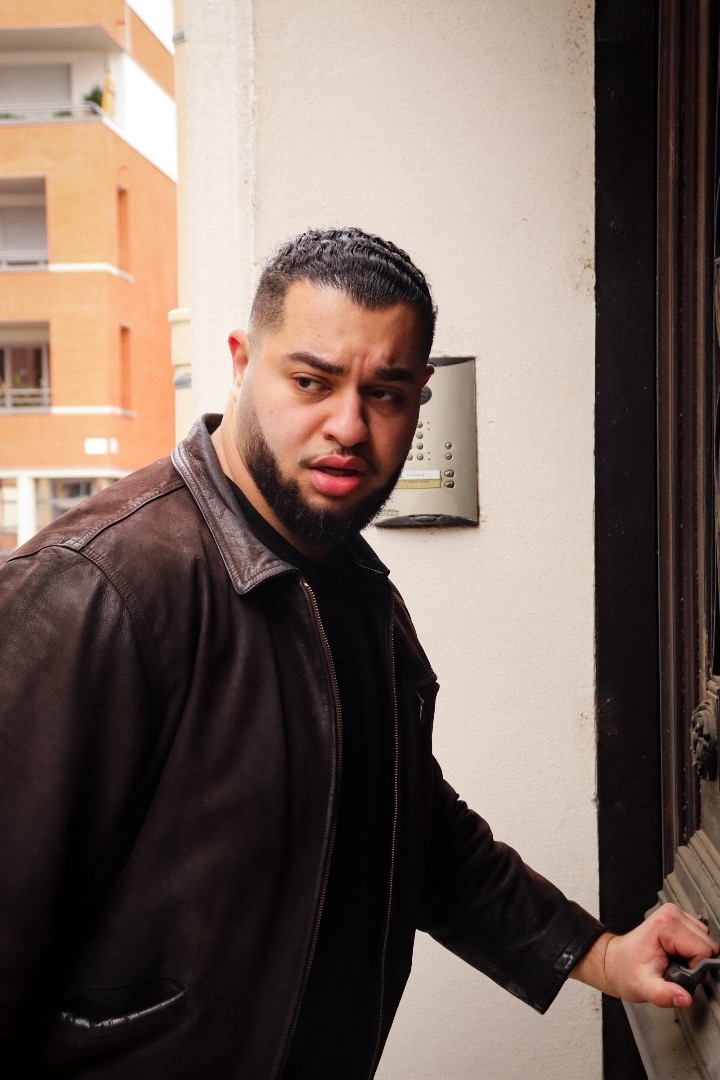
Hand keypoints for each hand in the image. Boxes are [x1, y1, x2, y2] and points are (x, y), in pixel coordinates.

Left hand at [570, 904, 717, 1007]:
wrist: (615, 962)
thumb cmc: (626, 971)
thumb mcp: (645, 988)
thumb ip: (665, 995)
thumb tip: (685, 998)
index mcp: (665, 925)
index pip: (704, 950)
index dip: (695, 969)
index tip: (678, 973)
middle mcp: (672, 915)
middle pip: (708, 944)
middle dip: (696, 963)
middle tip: (675, 969)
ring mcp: (675, 915)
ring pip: (706, 941)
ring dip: (695, 957)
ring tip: (674, 963)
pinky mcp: (678, 920)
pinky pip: (700, 938)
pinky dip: (693, 951)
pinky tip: (677, 956)